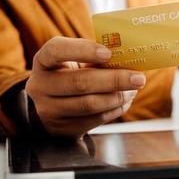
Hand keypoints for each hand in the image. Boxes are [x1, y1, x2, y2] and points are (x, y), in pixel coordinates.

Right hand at [25, 37, 145, 138]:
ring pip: (89, 104)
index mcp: (43, 61)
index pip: (56, 50)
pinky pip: (95, 119)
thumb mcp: (74, 62)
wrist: (52, 107)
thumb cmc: (70, 75)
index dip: (82, 50)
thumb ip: (94, 57)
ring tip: (134, 89)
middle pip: (79, 83)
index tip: (108, 52)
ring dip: (118, 97)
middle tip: (139, 78)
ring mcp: (49, 110)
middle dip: (114, 80)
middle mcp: (40, 86)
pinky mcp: (63, 128)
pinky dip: (115, 109)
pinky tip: (126, 100)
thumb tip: (127, 58)